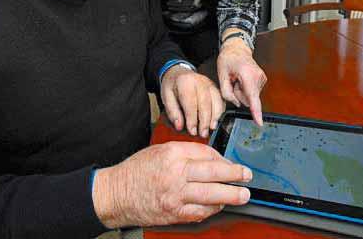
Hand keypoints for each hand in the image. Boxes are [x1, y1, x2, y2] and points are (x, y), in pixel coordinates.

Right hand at [92, 141, 251, 227]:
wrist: (116, 193)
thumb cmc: (136, 170)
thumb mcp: (159, 150)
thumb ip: (184, 152)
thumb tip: (210, 158)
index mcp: (172, 153)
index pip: (206, 153)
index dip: (222, 159)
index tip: (230, 163)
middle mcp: (176, 173)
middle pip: (213, 173)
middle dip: (234, 175)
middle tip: (246, 175)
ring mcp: (175, 195)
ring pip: (211, 195)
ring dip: (230, 195)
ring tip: (243, 195)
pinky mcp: (173, 213)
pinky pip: (200, 211)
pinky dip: (213, 209)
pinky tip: (220, 205)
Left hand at [161, 66, 224, 137]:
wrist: (179, 73)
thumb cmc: (172, 85)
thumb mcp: (166, 97)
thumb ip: (173, 112)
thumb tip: (179, 126)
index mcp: (185, 81)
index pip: (190, 102)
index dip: (192, 119)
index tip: (192, 131)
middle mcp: (199, 80)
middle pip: (205, 103)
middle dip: (204, 121)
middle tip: (202, 134)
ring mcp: (209, 83)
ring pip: (216, 101)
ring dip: (214, 117)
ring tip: (210, 129)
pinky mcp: (215, 87)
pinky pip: (221, 100)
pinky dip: (220, 112)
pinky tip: (215, 121)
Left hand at [217, 38, 266, 125]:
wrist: (237, 49)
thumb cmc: (228, 59)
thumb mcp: (221, 74)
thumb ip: (226, 92)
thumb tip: (236, 103)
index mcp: (247, 74)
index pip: (252, 97)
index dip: (256, 111)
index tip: (259, 122)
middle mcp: (258, 77)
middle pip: (248, 99)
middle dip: (238, 94)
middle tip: (233, 81)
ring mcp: (262, 79)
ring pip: (250, 97)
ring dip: (242, 91)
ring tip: (238, 79)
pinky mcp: (262, 81)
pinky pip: (252, 93)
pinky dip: (245, 89)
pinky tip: (242, 79)